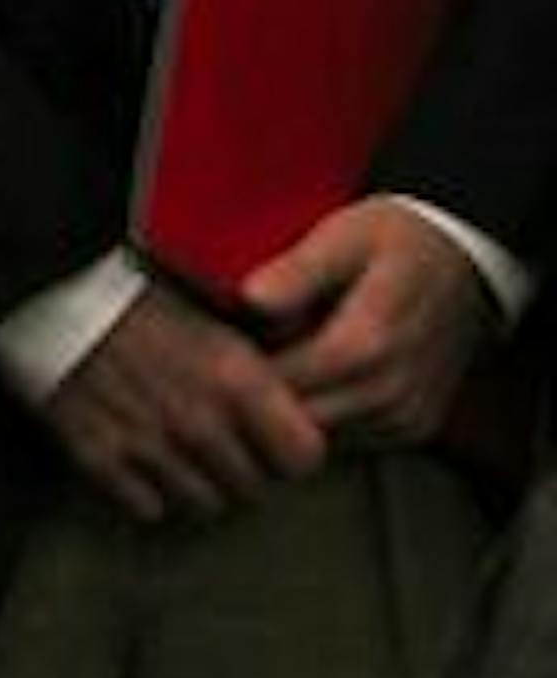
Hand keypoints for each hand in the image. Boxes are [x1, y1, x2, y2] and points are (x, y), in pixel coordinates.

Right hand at [42, 279, 326, 522]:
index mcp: (236, 376)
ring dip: (198, 481)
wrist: (42, 284)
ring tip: (180, 444)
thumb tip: (295, 379)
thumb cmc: (129, 286)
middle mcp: (202, 422)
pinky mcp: (102, 462)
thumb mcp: (207, 305)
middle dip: (244, 467)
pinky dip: (148, 488)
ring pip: (205, 505)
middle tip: (224, 437)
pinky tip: (139, 450)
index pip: (305, 457)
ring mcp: (151, 448)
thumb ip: (253, 353)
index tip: (280, 438)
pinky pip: (149, 508)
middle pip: (256, 489)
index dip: (294, 448)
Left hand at [242, 197, 490, 447]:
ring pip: (323, 440)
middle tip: (228, 366)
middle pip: (299, 421)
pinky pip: (352, 443)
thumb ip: (298, 270)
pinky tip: (305, 384)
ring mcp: (407, 418)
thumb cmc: (396, 240)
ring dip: (289, 416)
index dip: (240, 372)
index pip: (283, 384)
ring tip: (265, 371)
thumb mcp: (343, 235)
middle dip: (259, 400)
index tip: (214, 351)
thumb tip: (249, 299)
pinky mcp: (414, 429)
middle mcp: (392, 392)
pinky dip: (323, 420)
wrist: (464, 261)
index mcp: (369, 343)